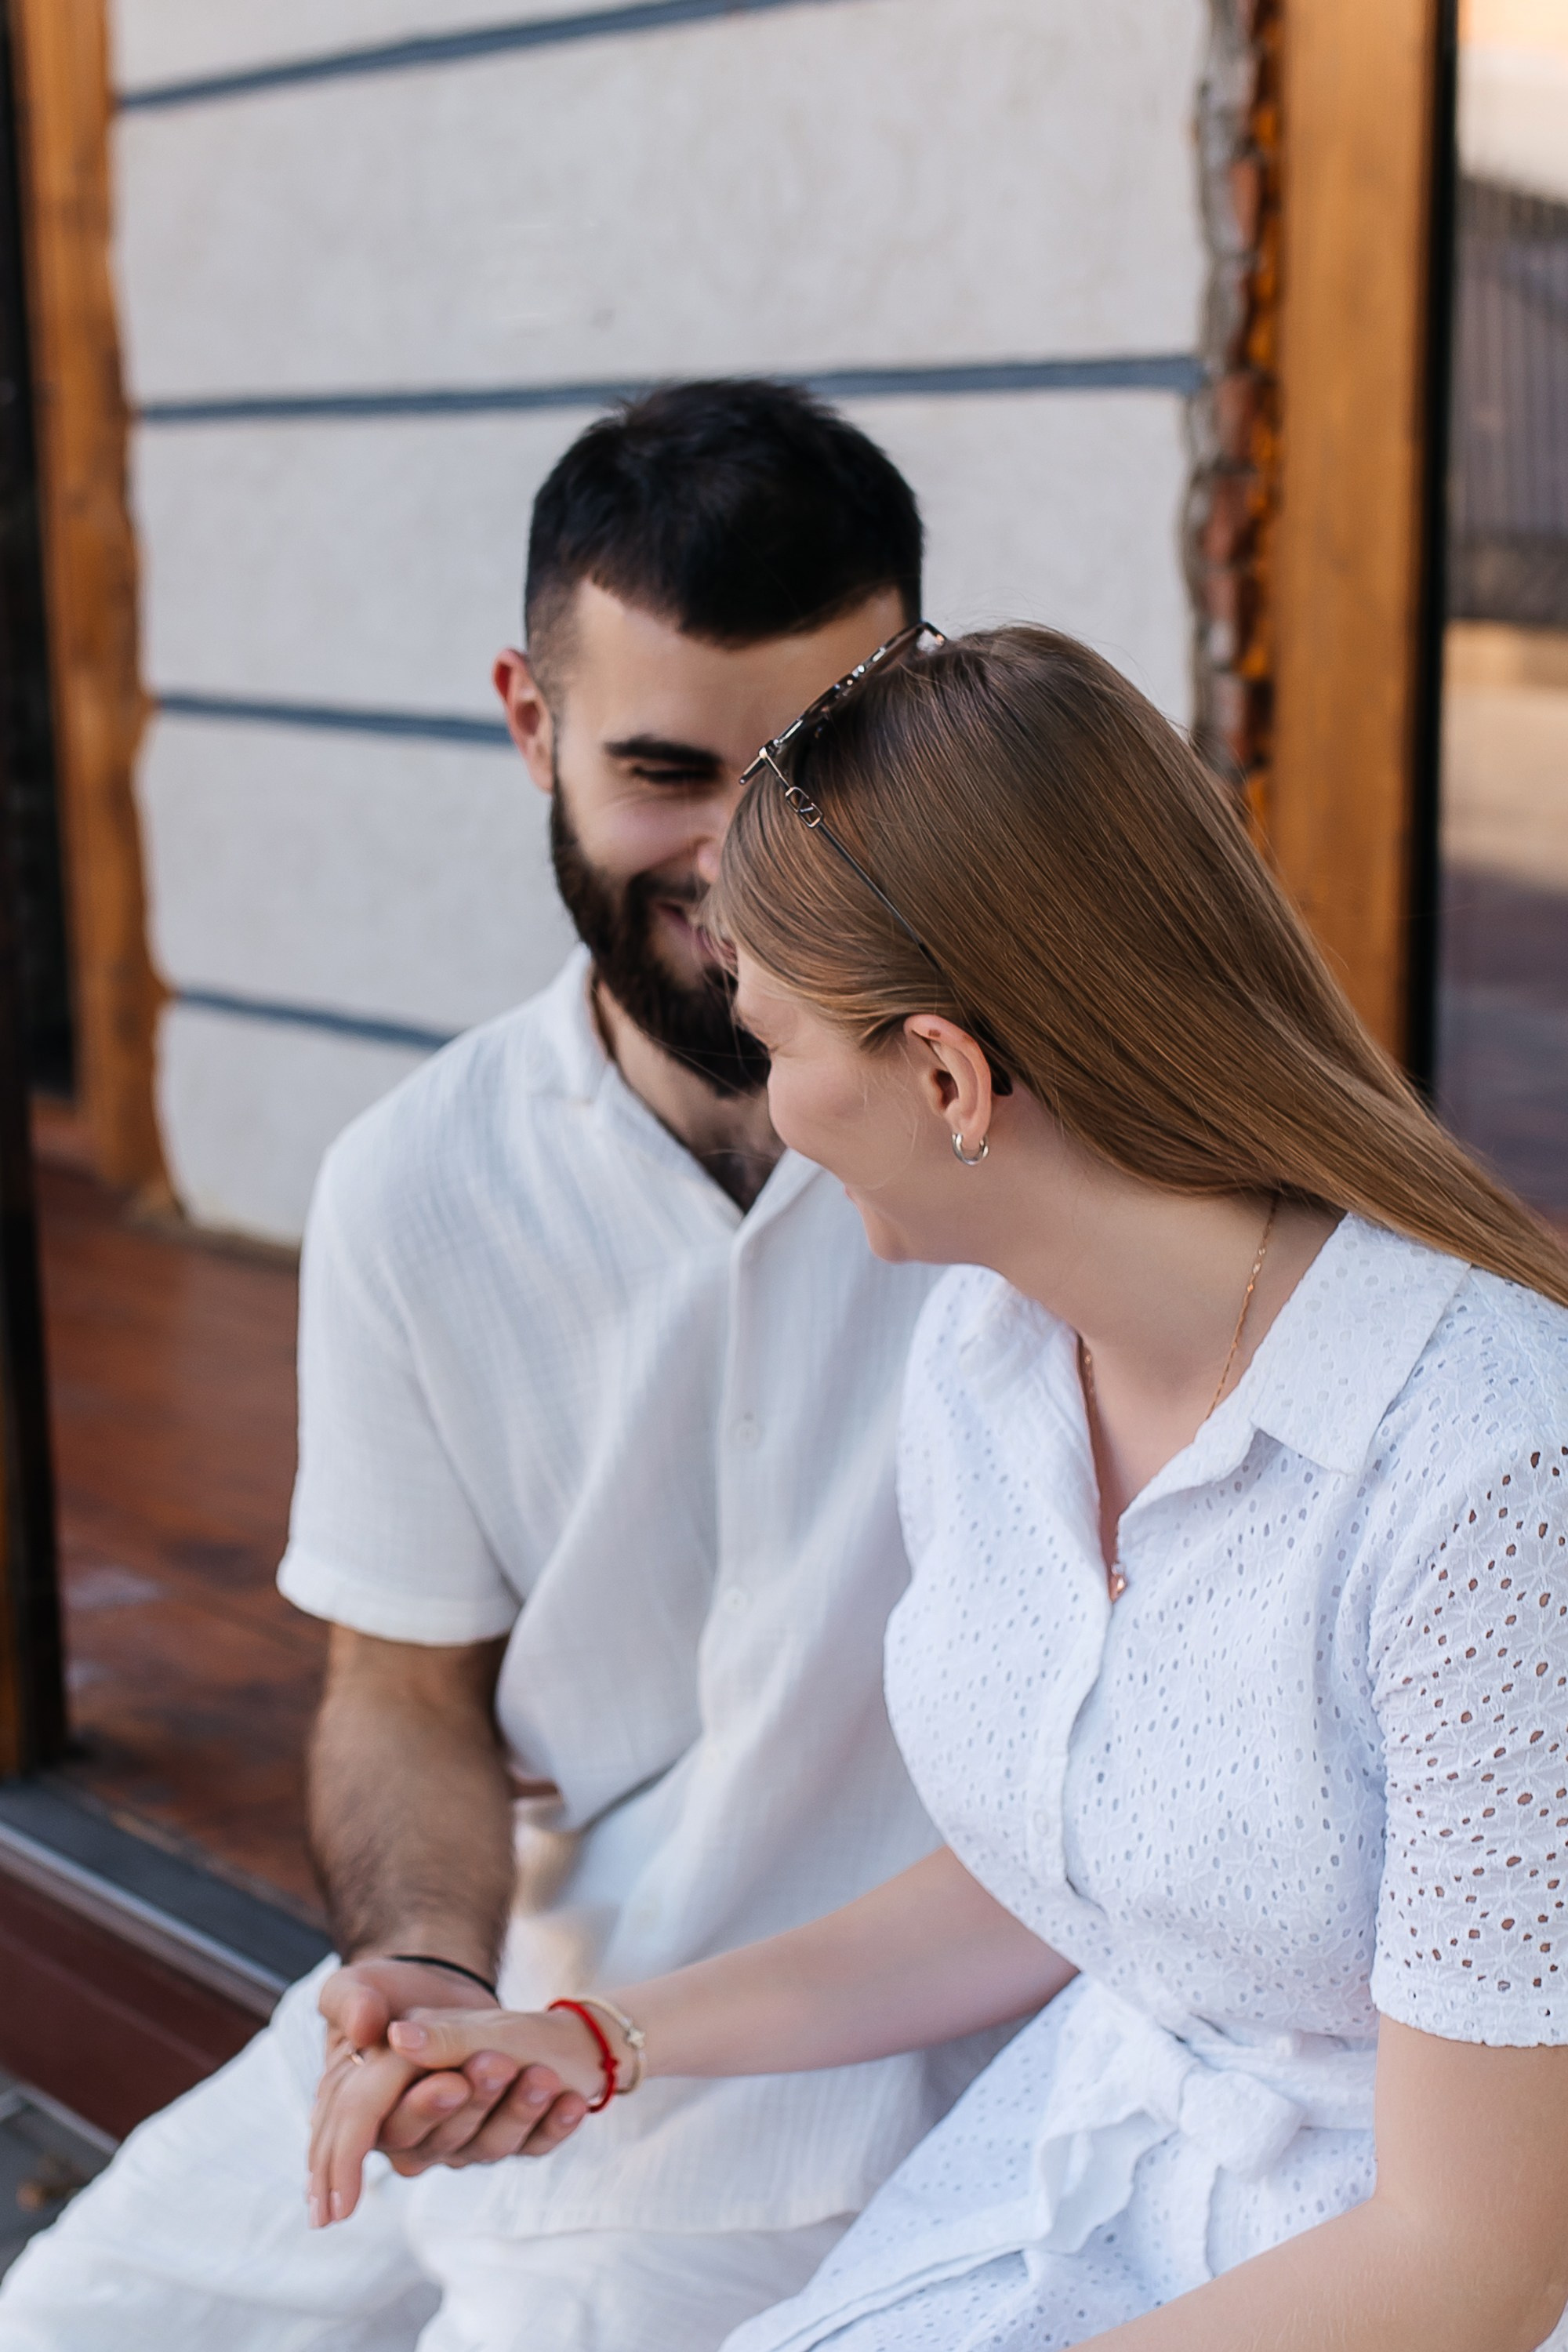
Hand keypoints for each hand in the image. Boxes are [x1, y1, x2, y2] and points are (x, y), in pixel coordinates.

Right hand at [310, 1961, 586, 2220]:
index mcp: (368, 2103)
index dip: (360, 2156)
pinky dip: (554, 2125)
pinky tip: (574, 2102)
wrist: (458, 1992)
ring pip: (487, 2146)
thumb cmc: (398, 1995)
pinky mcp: (507, 2137)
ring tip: (542, 2074)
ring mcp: (464, 2140)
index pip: (369, 2129)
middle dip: (471, 2101)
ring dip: (517, 2110)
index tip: (447, 2088)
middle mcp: (415, 2133)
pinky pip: (532, 2145)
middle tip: (496, 2061)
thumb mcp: (370, 1984)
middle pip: (434, 2141)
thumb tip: (372, 2027)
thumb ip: (356, 2003)